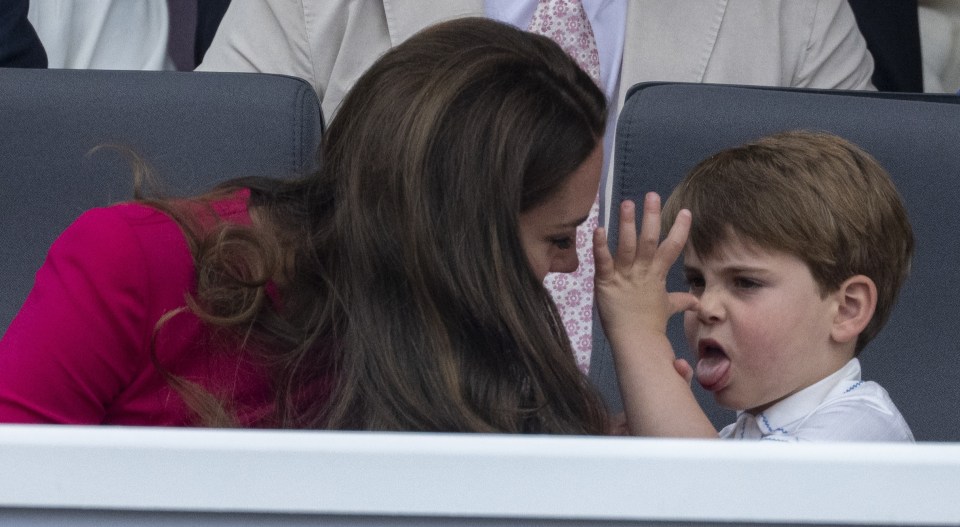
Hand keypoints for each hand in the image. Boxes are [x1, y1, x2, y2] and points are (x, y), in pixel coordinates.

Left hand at [593, 192, 697, 342]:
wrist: (635, 344)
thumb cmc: (649, 325)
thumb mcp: (667, 308)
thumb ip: (680, 300)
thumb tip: (697, 302)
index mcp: (657, 275)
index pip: (672, 248)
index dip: (679, 230)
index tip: (686, 211)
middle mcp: (642, 272)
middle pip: (650, 241)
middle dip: (651, 217)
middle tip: (652, 195)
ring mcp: (624, 276)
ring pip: (627, 246)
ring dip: (627, 224)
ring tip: (627, 203)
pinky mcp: (605, 283)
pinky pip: (603, 261)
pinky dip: (600, 246)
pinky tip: (598, 229)